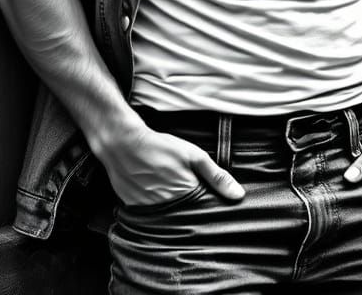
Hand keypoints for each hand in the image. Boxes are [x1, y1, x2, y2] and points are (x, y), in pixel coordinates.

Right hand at [98, 124, 245, 207]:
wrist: (123, 144)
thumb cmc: (160, 147)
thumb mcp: (193, 155)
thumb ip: (216, 175)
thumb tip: (238, 195)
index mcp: (185, 196)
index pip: (203, 213)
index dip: (207, 208)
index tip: (209, 202)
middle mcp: (168, 210)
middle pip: (186, 217)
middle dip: (190, 209)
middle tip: (183, 188)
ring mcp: (150, 212)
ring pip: (168, 217)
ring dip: (172, 208)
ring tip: (166, 187)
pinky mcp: (135, 211)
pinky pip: (151, 215)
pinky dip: (155, 207)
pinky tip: (154, 190)